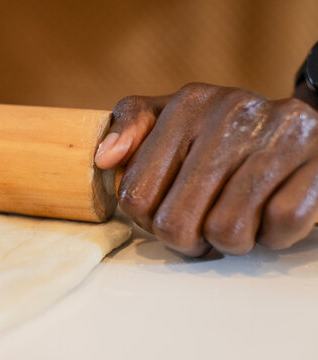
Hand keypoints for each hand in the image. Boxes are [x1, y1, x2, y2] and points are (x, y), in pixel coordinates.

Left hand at [95, 83, 317, 256]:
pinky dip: (271, 236)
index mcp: (188, 105)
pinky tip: (268, 215)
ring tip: (235, 218)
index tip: (164, 214)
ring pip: (227, 232)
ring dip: (229, 241)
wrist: (303, 125)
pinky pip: (279, 227)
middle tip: (201, 228)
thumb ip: (132, 128)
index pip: (136, 195)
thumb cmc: (223, 132)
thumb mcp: (171, 118)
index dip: (147, 222)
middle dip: (187, 239)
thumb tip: (105, 158)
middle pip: (175, 223)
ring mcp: (280, 137)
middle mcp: (232, 114)